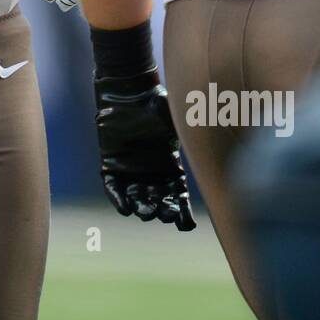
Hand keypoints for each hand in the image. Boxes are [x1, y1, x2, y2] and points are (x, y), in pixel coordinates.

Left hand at [95, 69, 195, 230]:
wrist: (127, 95)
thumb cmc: (155, 104)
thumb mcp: (177, 119)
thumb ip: (189, 126)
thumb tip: (208, 129)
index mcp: (171, 167)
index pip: (179, 196)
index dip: (183, 211)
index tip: (185, 224)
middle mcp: (151, 175)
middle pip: (159, 201)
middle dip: (162, 211)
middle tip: (164, 214)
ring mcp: (131, 173)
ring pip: (137, 198)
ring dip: (141, 206)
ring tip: (144, 211)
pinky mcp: (111, 168)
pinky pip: (113, 189)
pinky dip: (117, 199)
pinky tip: (123, 208)